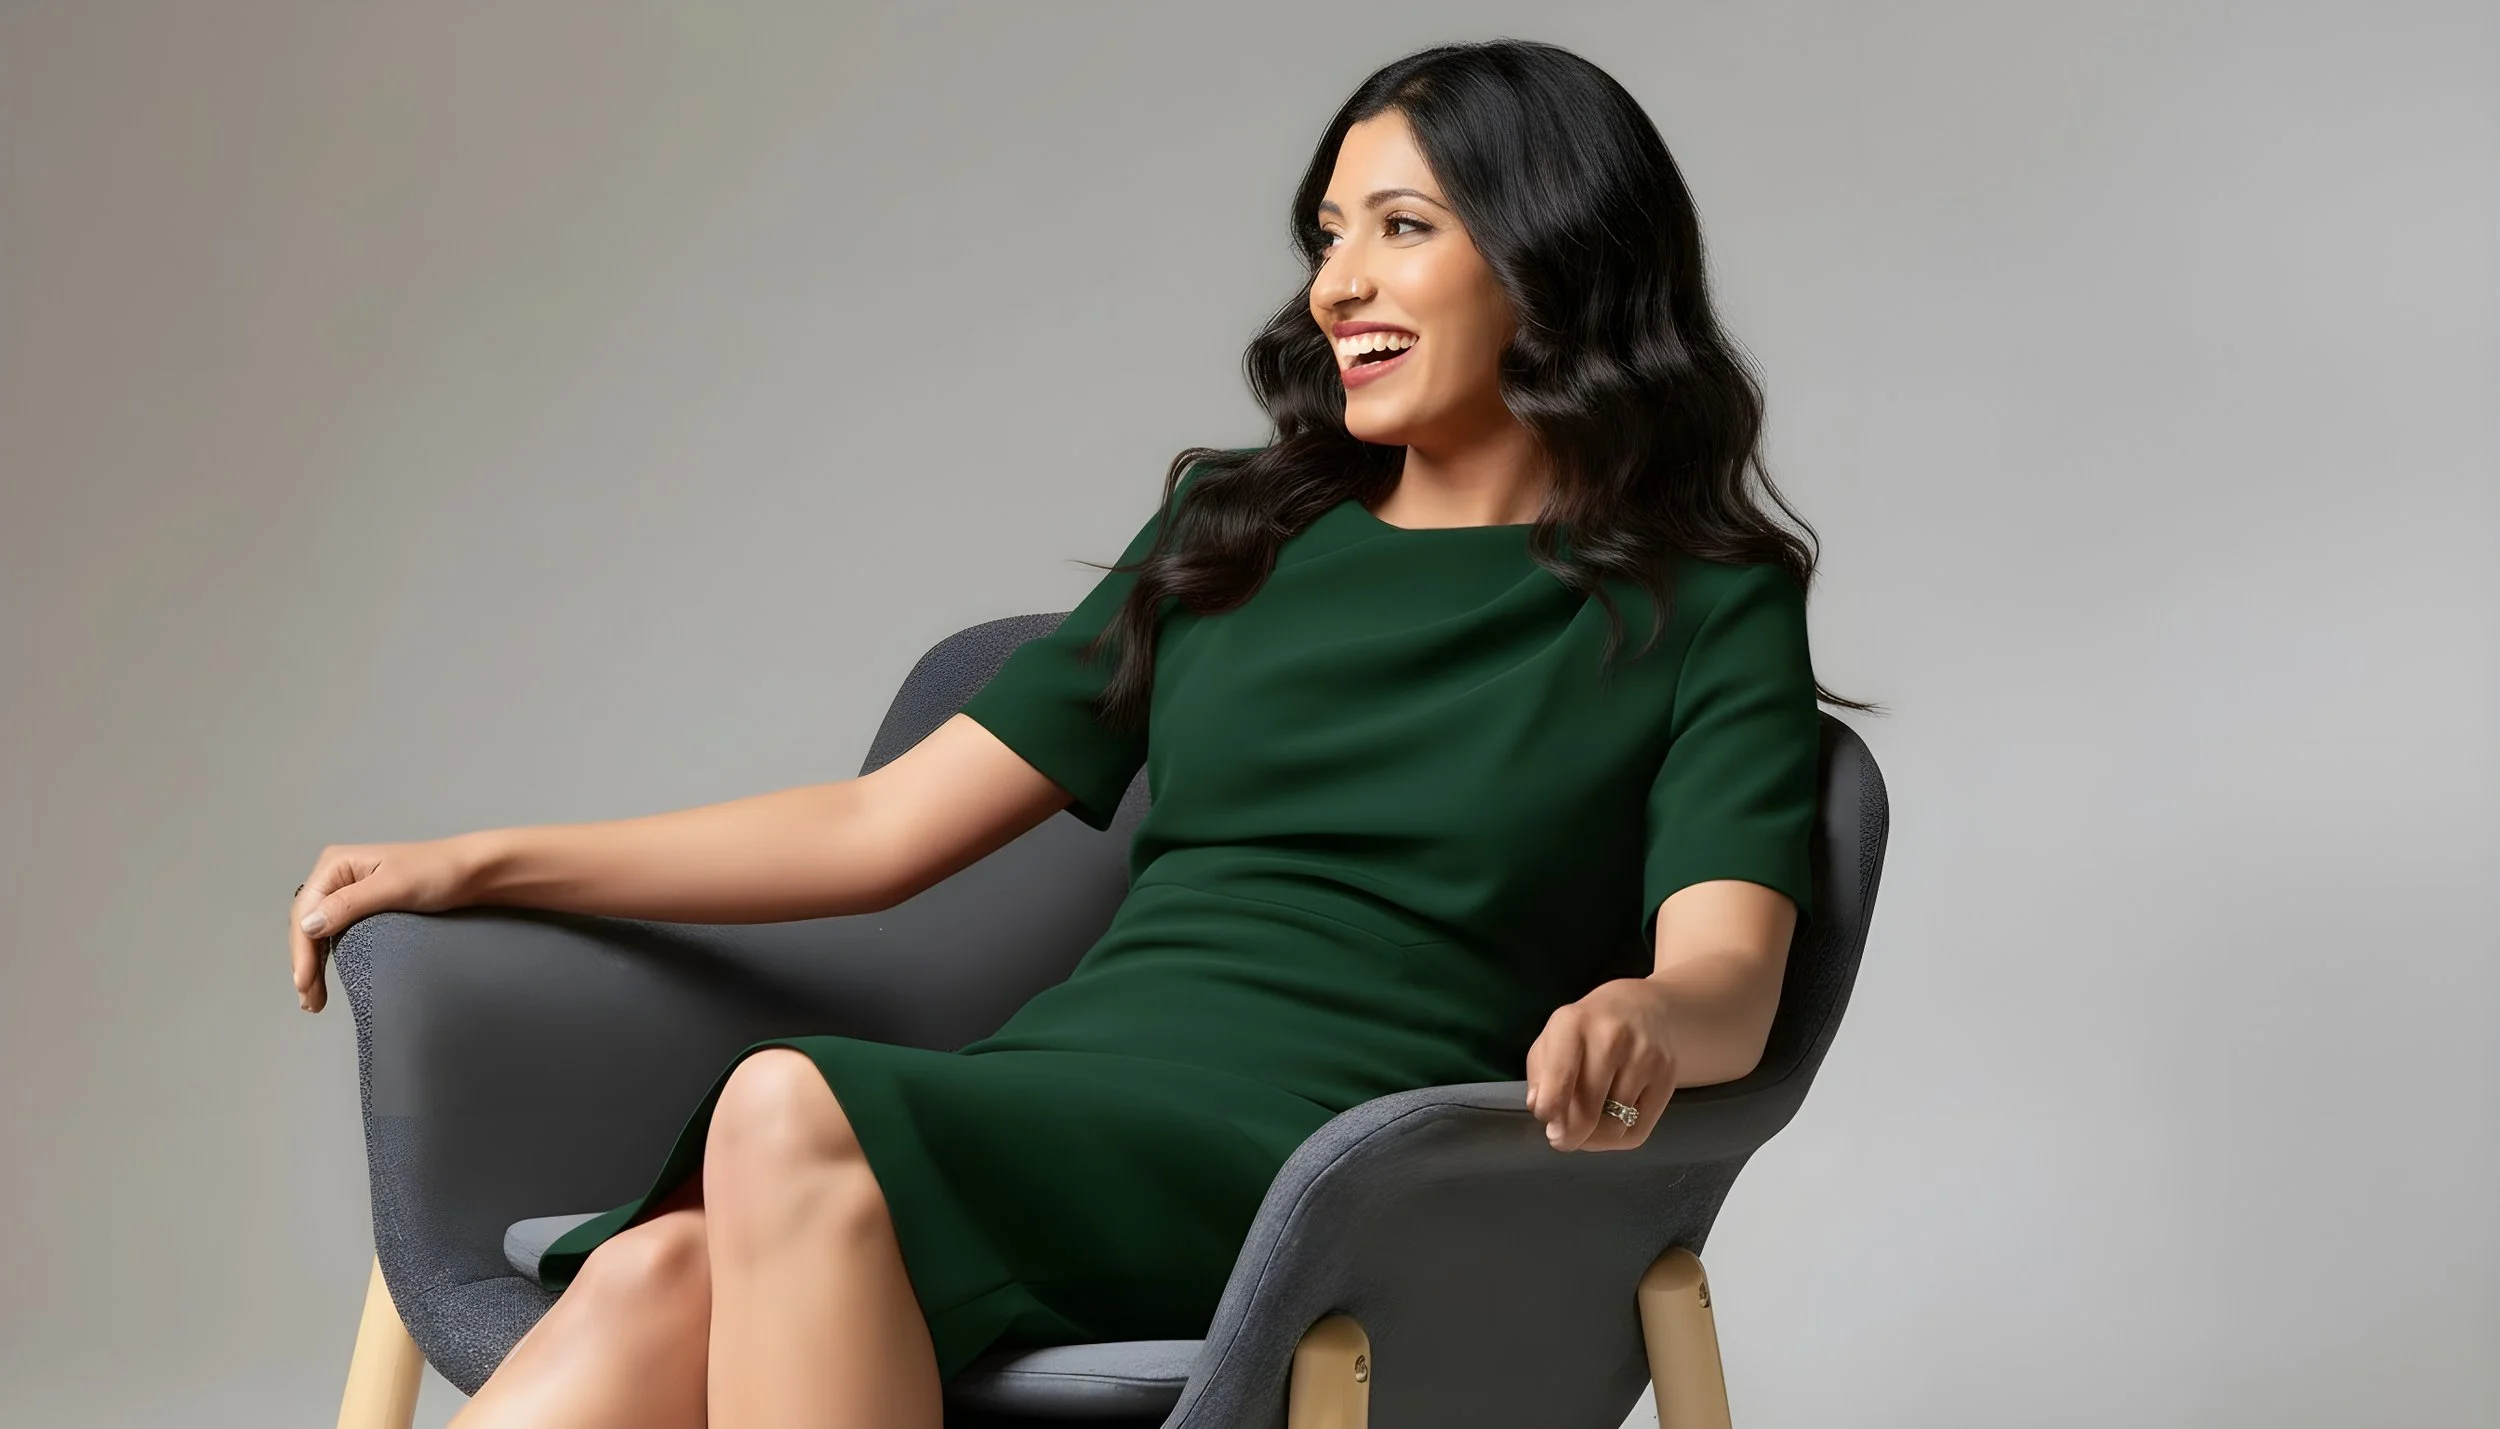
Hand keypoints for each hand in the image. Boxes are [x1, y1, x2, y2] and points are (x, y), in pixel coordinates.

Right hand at [289, 837, 481, 1012]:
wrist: (473, 873)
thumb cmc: (439, 872)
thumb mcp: (393, 887)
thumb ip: (349, 905)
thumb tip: (308, 925)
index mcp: (336, 863)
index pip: (305, 911)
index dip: (301, 950)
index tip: (304, 983)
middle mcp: (337, 875)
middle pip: (306, 924)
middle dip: (304, 963)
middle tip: (310, 1000)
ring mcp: (348, 891)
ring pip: (318, 933)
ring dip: (313, 965)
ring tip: (313, 1000)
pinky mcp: (362, 906)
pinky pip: (335, 934)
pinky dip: (328, 956)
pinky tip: (325, 977)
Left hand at [1522, 977, 1679, 1152]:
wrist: (1644, 1008)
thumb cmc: (1588, 1028)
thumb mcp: (1553, 1038)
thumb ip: (1540, 1075)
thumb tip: (1540, 1108)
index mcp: (1574, 1023)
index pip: (1559, 1077)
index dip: (1549, 1110)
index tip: (1546, 1121)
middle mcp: (1612, 1037)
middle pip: (1587, 1112)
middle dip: (1570, 1135)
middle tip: (1562, 1138)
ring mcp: (1644, 1057)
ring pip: (1612, 1128)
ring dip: (1592, 1138)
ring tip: (1585, 1125)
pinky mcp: (1667, 1078)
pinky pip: (1636, 1132)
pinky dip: (1616, 1138)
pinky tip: (1607, 1124)